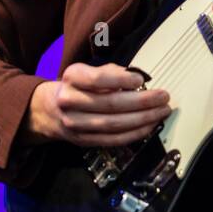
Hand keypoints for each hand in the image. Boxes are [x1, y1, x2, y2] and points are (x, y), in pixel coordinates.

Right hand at [22, 63, 171, 147]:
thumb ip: (110, 73)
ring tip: (162, 112)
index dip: (121, 80)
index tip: (142, 80)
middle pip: (110, 104)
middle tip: (164, 97)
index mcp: (71, 78)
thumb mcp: (87, 71)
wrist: (48, 110)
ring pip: (114, 124)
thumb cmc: (76, 86)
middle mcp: (70, 101)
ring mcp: (75, 124)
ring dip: (143, 119)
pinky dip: (134, 134)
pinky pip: (113, 139)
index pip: (96, 80)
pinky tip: (150, 126)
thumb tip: (136, 79)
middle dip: (142, 102)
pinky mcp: (83, 140)